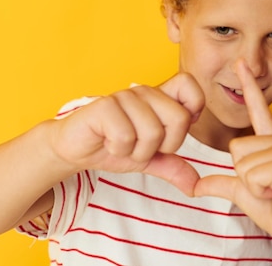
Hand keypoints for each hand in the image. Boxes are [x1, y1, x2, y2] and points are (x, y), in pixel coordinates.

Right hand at [48, 72, 203, 194]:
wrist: (74, 149)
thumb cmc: (113, 146)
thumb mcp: (149, 159)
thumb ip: (174, 167)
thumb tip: (197, 186)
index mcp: (160, 97)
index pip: (189, 84)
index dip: (192, 107)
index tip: (172, 130)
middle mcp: (145, 92)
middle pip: (180, 118)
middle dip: (163, 145)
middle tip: (141, 146)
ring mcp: (125, 96)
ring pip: (153, 132)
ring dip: (137, 151)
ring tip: (122, 145)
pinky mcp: (105, 105)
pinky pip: (126, 136)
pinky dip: (118, 150)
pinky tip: (107, 143)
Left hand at [194, 60, 271, 255]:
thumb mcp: (242, 191)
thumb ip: (221, 182)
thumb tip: (195, 185)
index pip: (257, 109)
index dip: (248, 86)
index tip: (240, 63)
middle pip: (236, 147)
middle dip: (244, 174)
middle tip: (267, 186)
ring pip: (242, 163)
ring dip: (252, 184)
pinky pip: (251, 174)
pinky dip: (258, 190)